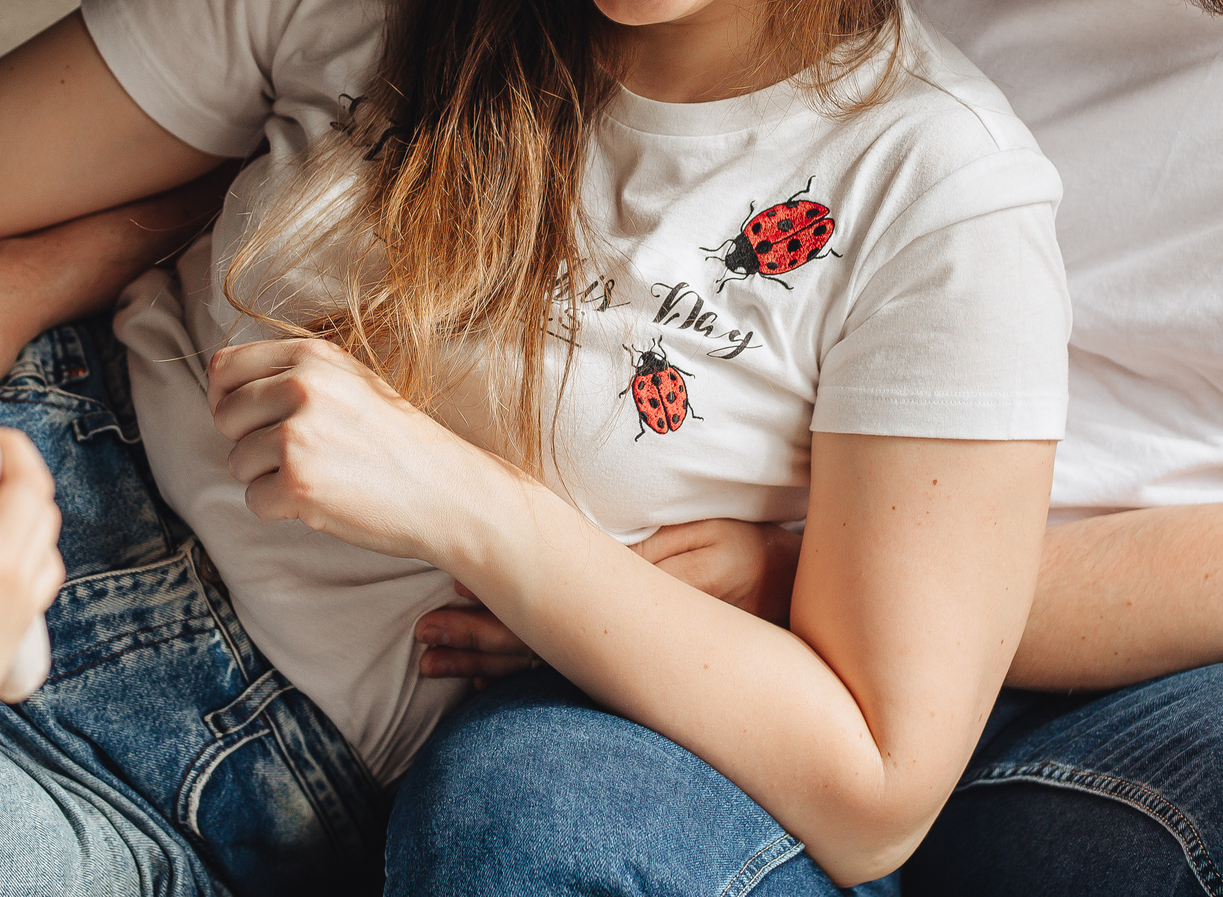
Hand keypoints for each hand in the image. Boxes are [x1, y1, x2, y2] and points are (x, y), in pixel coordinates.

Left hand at [207, 336, 507, 563]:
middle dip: (247, 442)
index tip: (244, 419)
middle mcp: (301, 387)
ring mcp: (297, 435)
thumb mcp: (349, 382)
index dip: (224, 397)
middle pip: (224, 415)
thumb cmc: (397, 442)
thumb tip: (222, 387)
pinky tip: (323, 500)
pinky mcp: (297, 484)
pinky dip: (281, 510)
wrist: (447, 490)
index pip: (225, 366)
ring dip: (267, 478)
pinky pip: (254, 501)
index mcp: (312, 357)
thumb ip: (292, 375)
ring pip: (236, 462)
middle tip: (294, 456)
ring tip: (320, 476)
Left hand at [414, 519, 801, 681]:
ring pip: (543, 668)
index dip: (498, 600)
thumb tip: (583, 544)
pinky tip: (483, 680)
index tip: (451, 591)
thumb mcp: (706, 539)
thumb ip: (647, 550)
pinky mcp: (631, 675)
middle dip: (476, 641)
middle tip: (424, 639)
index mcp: (636, 593)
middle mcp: (626, 636)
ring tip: (434, 662)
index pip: (551, 599)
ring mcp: (628, 663)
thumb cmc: (749, 558)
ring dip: (486, 666)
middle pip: (535, 641)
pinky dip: (519, 681)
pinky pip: (567, 682)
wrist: (799, 601)